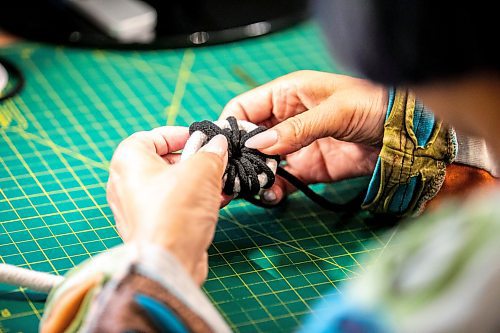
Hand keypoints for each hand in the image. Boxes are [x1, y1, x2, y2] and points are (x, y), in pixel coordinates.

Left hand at [106, 127, 227, 284]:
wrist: (169, 262)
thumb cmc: (176, 212)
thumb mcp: (202, 170)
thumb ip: (211, 152)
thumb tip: (217, 145)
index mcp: (128, 162)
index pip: (150, 136)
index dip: (178, 135)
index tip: (200, 139)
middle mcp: (125, 184)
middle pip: (163, 162)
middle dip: (193, 161)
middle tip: (214, 162)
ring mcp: (135, 209)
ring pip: (170, 186)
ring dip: (198, 183)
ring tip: (219, 184)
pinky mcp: (149, 228)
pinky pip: (171, 206)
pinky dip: (191, 202)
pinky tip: (214, 203)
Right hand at [220, 70, 386, 203]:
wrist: (407, 136)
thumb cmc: (373, 106)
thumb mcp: (335, 112)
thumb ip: (298, 129)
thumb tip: (260, 144)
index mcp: (287, 94)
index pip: (246, 107)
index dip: (231, 125)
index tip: (222, 148)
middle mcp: (287, 119)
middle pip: (250, 138)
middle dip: (238, 156)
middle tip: (227, 178)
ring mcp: (297, 146)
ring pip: (263, 161)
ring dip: (252, 176)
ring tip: (243, 191)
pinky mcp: (310, 168)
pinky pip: (284, 181)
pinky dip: (274, 190)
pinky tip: (270, 196)